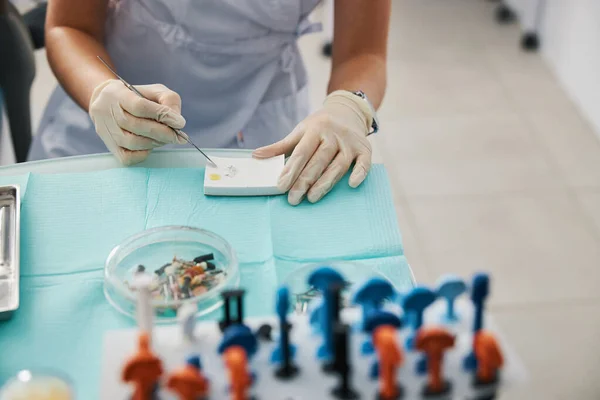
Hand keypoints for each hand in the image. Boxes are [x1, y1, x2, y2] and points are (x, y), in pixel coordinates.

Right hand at [89, 79, 187, 164]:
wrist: (106, 103)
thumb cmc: (137, 97)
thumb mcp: (154, 90)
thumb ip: (168, 99)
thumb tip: (177, 119)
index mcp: (118, 94)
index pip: (140, 106)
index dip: (162, 115)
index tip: (180, 123)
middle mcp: (107, 112)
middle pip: (136, 125)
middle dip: (163, 133)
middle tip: (177, 136)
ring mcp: (107, 131)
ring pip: (132, 142)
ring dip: (155, 142)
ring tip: (165, 139)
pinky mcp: (110, 146)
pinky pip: (126, 157)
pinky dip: (143, 154)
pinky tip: (150, 146)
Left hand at [253, 91, 371, 204]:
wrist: (348, 111)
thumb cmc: (320, 126)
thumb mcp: (300, 131)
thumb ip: (280, 146)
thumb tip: (257, 155)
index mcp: (315, 129)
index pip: (301, 152)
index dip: (291, 170)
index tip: (281, 186)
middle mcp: (333, 135)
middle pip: (318, 161)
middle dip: (305, 181)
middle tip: (293, 198)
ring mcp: (350, 142)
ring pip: (338, 165)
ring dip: (325, 182)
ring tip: (312, 198)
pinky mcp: (365, 149)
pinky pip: (364, 163)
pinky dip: (359, 173)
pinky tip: (351, 184)